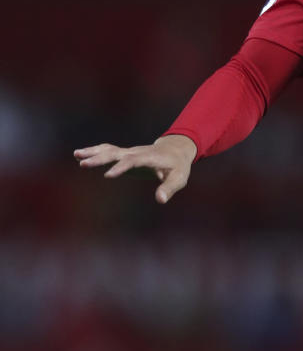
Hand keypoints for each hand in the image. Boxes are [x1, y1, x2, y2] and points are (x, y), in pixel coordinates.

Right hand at [73, 134, 197, 203]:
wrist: (175, 150)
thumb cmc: (177, 167)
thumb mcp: (178, 179)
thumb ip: (169, 188)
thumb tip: (159, 200)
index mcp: (149, 158)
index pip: (133, 161)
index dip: (120, 167)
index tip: (107, 175)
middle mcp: (137, 152)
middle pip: (116, 153)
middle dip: (100, 158)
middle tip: (83, 164)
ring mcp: (130, 152)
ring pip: (109, 150)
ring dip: (93, 152)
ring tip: (76, 155)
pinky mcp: (125, 154)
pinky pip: (108, 151)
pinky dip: (94, 152)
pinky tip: (79, 155)